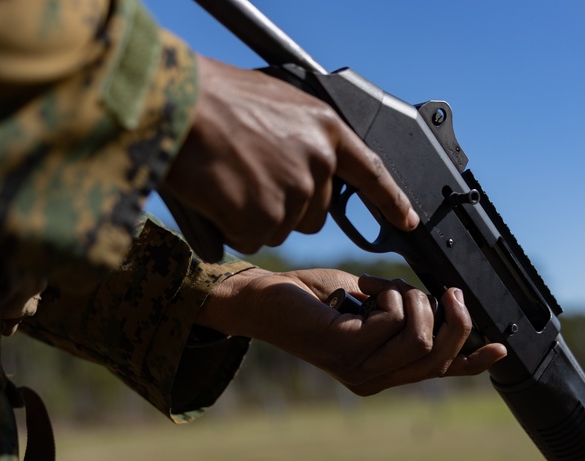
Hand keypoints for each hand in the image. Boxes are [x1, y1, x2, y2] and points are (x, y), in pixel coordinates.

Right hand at [163, 57, 417, 254]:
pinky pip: (250, 238)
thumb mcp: (271, 100)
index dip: (390, 199)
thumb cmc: (211, 97)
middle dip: (284, 206)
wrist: (177, 105)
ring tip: (226, 179)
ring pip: (279, 228)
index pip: (370, 172)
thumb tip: (297, 161)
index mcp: (324, 129)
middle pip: (313, 213)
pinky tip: (216, 196)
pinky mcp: (265, 217)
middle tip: (246, 178)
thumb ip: (296, 136)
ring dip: (253, 216)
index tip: (406, 220)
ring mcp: (294, 192)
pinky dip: (231, 227)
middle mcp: (318, 162)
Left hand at [196, 268, 506, 394]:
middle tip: (447, 290)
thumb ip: (405, 308)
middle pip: (439, 356)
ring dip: (416, 302)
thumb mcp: (372, 300)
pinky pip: (394, 320)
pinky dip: (388, 295)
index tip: (501, 348)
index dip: (472, 362)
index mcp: (383, 370)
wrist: (264, 298)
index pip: (438, 372)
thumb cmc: (312, 296)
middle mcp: (374, 379)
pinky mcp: (347, 351)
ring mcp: (360, 370)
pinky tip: (361, 295)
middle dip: (453, 318)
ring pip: (421, 338)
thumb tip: (442, 300)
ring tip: (389, 290)